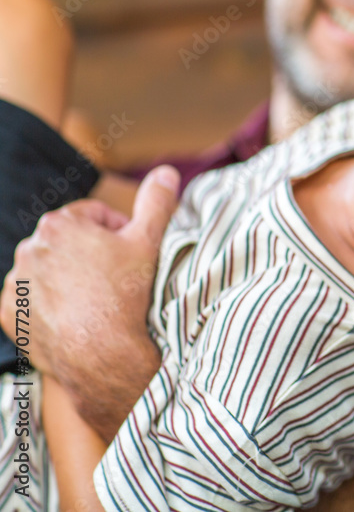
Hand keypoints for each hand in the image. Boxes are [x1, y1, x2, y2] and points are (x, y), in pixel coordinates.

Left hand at [0, 166, 178, 439]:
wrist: (103, 352)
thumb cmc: (127, 294)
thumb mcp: (149, 241)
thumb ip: (156, 202)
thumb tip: (166, 171)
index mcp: (59, 224)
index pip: (93, 216)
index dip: (118, 232)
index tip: (129, 254)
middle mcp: (29, 248)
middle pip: (69, 243)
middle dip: (91, 254)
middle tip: (117, 278)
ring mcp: (16, 282)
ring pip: (49, 270)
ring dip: (69, 278)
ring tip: (97, 299)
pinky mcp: (8, 312)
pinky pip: (29, 300)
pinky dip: (48, 304)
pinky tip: (75, 315)